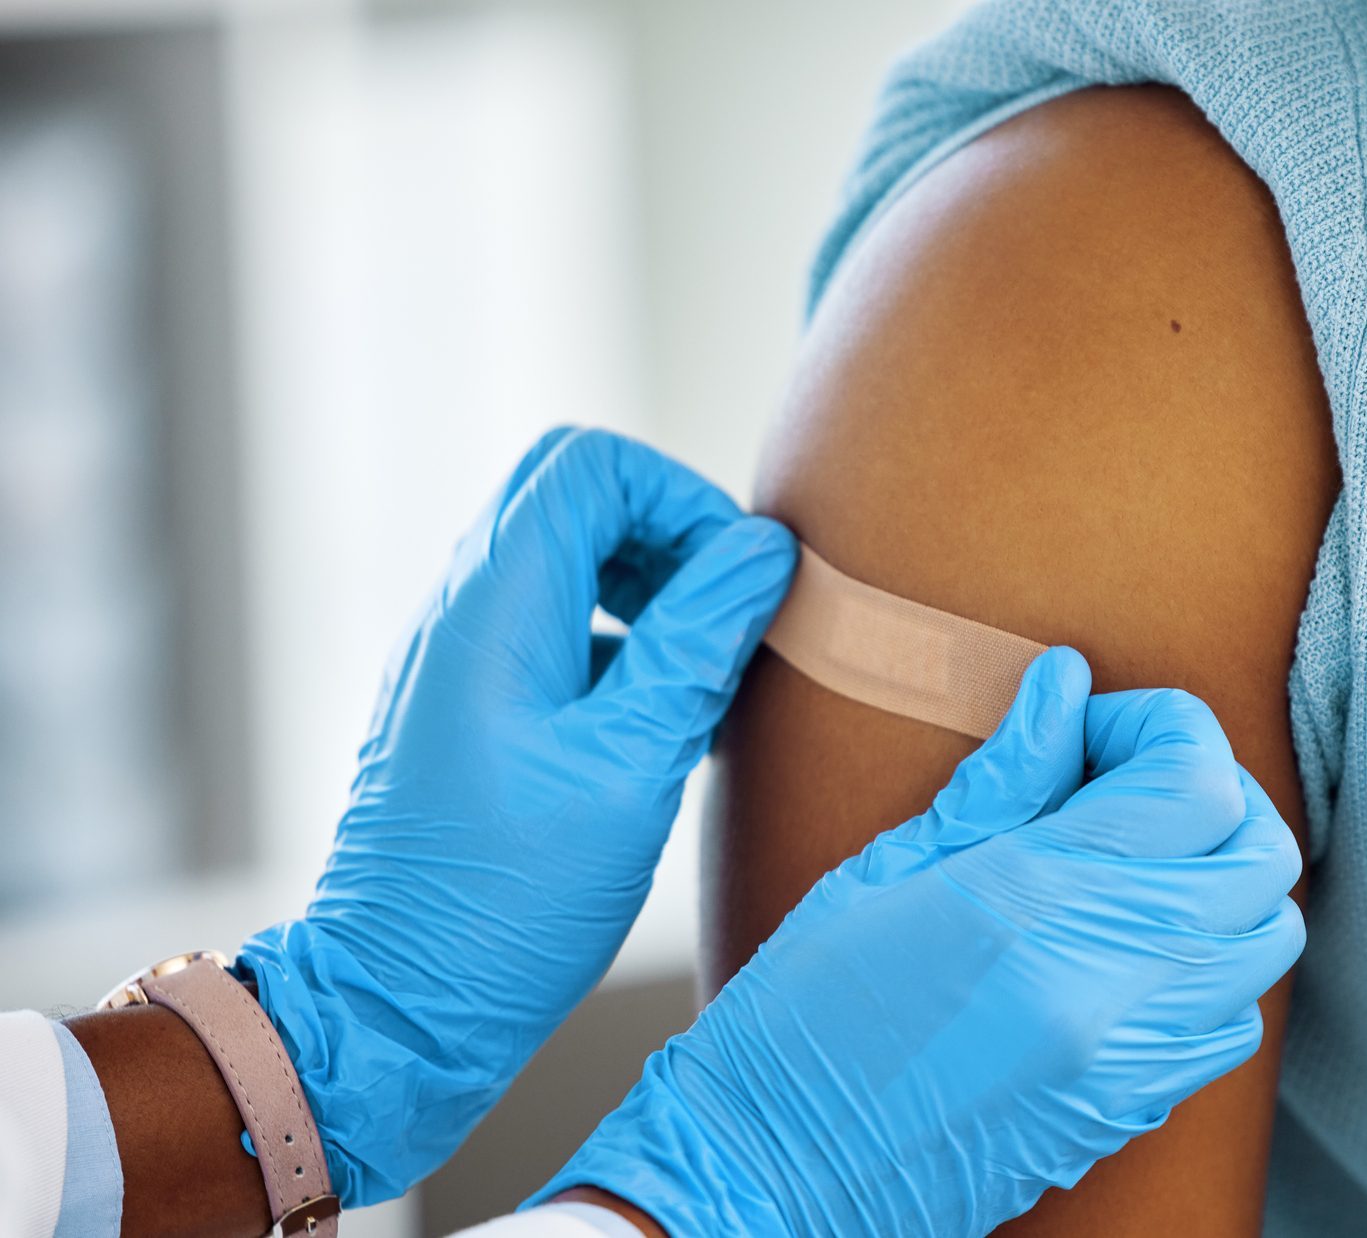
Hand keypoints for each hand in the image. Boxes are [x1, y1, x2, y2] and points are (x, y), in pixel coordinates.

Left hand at [238, 427, 796, 1203]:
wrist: (399, 1005)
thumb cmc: (512, 898)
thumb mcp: (633, 764)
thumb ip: (698, 643)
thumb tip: (763, 551)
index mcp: (495, 607)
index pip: (592, 467)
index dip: (680, 500)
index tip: (735, 580)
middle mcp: (462, 613)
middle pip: (573, 497)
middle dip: (666, 535)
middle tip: (724, 614)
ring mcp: (455, 660)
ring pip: (561, 559)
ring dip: (644, 590)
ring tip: (701, 672)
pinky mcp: (464, 709)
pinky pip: (547, 627)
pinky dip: (614, 641)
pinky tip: (661, 723)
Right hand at [532, 647, 1304, 1235]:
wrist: (774, 1178)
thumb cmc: (803, 1016)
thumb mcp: (886, 868)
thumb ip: (1003, 776)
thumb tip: (1067, 686)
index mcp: (1036, 903)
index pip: (1196, 781)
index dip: (1161, 725)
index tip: (1091, 726)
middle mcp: (1111, 983)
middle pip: (1259, 851)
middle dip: (1208, 786)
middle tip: (1120, 778)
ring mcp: (1133, 1057)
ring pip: (1268, 934)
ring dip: (1222, 872)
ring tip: (1130, 856)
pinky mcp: (1133, 1109)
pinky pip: (1236, 1017)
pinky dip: (1213, 961)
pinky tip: (1129, 942)